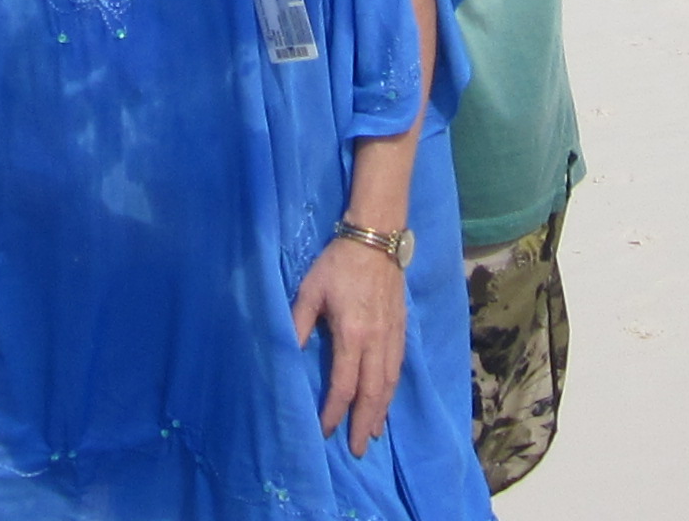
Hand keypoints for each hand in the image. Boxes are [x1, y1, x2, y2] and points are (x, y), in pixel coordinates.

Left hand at [291, 238, 407, 454]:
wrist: (377, 239)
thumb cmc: (338, 264)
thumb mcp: (310, 290)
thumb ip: (298, 323)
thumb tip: (288, 353)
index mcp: (352, 334)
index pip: (343, 384)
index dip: (335, 410)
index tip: (326, 430)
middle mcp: (376, 341)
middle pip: (372, 392)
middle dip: (363, 423)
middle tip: (357, 449)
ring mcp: (392, 337)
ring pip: (389, 384)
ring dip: (381, 412)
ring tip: (373, 433)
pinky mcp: (401, 329)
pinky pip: (397, 369)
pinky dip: (392, 391)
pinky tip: (386, 400)